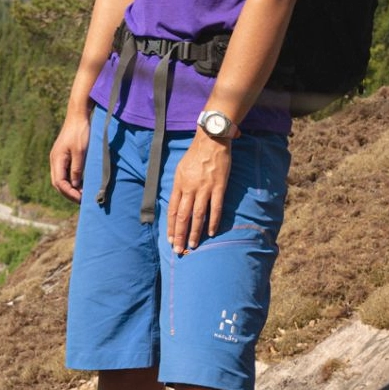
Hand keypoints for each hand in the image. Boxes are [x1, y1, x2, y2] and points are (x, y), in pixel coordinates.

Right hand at [49, 112, 90, 202]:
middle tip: (82, 200)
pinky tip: (81, 183)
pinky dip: (72, 179)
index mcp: (57, 159)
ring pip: (62, 178)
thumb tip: (74, 185)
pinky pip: (66, 171)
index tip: (80, 199)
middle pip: (58, 183)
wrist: (78, 115)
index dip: (69, 193)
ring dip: (70, 187)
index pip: (59, 183)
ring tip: (82, 194)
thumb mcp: (80, 151)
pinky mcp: (64, 155)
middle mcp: (55, 160)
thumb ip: (77, 168)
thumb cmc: (80, 132)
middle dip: (69, 193)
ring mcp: (59, 157)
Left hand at [167, 132, 231, 253]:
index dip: (170, 226)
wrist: (211, 139)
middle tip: (178, 250)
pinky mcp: (218, 187)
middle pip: (182, 216)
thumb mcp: (180, 168)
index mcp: (179, 183)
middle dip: (179, 234)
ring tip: (193, 245)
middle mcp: (189, 187)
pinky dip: (213, 221)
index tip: (170, 239)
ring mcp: (204, 188)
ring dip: (194, 232)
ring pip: (197, 215)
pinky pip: (215, 208)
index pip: (172, 210)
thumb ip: (179, 186)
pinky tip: (211, 233)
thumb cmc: (195, 154)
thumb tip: (176, 202)